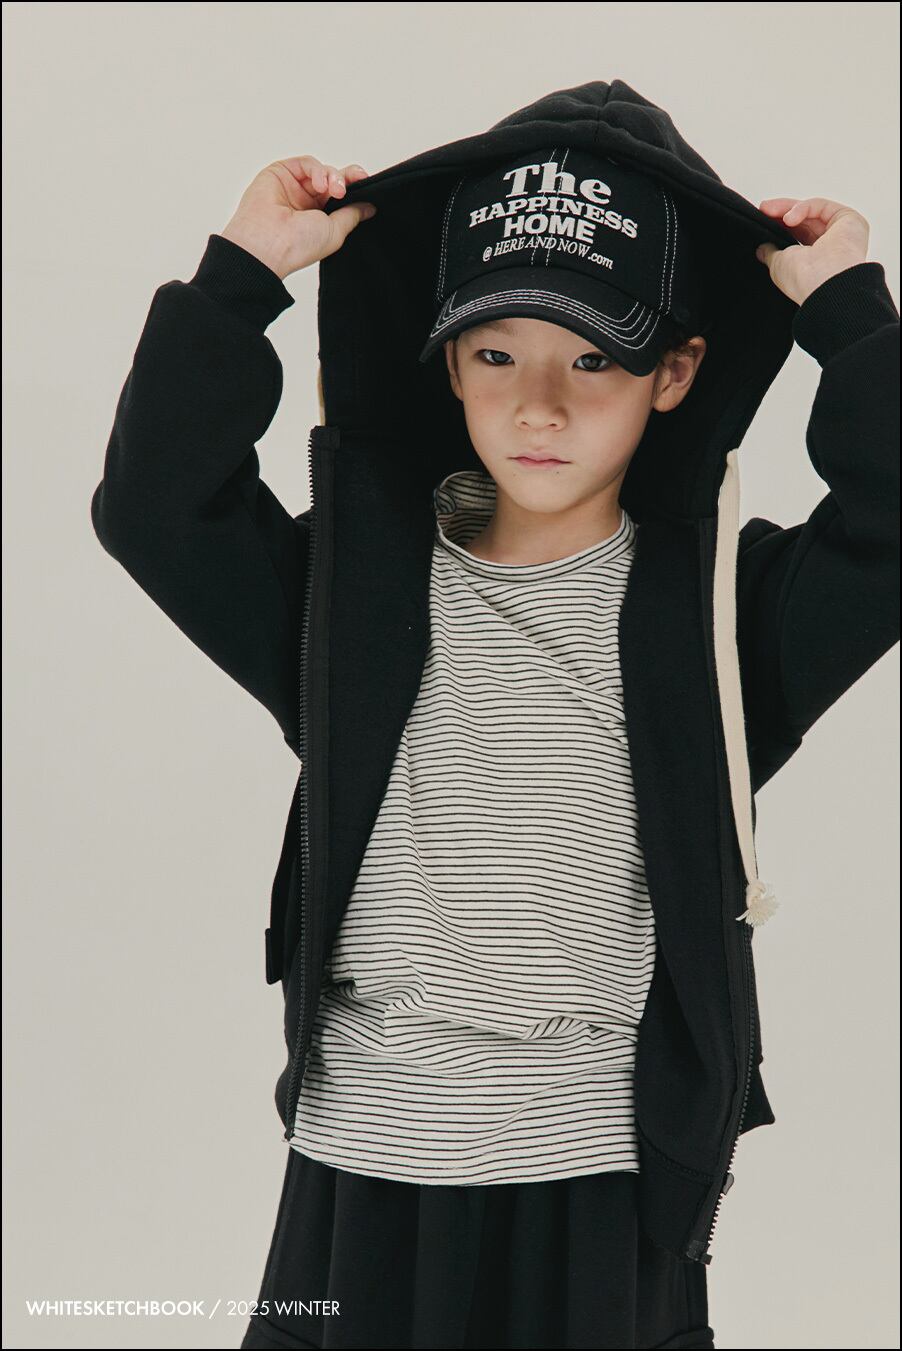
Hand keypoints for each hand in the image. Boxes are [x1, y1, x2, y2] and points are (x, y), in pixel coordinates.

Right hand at [220, 155, 377, 280]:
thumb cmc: (297, 244)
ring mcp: (292, 187)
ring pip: (320, 170)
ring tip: (333, 190)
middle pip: (332, 179)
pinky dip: (317, 170)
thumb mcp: (336, 231)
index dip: (354, 186)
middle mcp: (305, 201)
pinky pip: (305, 163)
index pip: (340, 196)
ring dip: (331, 176)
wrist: (269, 243)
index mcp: (318, 218)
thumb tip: (370, 207)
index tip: (365, 182)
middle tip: (347, 188)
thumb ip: (352, 215)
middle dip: (345, 179)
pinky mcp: (280, 172)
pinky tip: (320, 185)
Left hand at [754, 198, 869, 305]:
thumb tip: (762, 249)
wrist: (824, 283)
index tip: (762, 219)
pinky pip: (820, 206)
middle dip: (782, 213)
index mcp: (817, 260)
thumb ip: (772, 253)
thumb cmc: (806, 280)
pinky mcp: (849, 219)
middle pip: (805, 221)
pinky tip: (788, 218)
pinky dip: (802, 208)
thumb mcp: (779, 265)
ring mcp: (842, 231)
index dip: (781, 226)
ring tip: (769, 211)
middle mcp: (831, 246)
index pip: (799, 235)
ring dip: (788, 208)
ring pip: (812, 211)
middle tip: (764, 209)